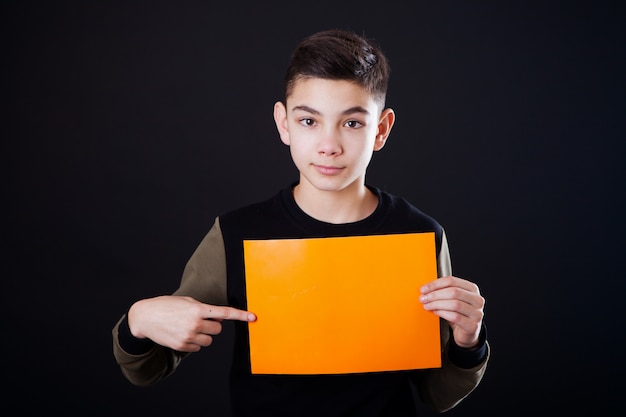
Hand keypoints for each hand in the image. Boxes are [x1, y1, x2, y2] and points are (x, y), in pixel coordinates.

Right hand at [127, 295, 255, 351]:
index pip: (224, 313)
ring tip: (188, 327)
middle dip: (212, 325)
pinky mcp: (182, 346)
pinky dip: (194, 342)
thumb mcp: (186, 301)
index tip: (253, 317)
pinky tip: (182, 334)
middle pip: (218, 329)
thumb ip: (203, 309)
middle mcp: (195, 323)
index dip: (240, 315)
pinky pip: (198, 347)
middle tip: (199, 320)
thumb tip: (218, 319)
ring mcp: (188, 336)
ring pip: (209, 340)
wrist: (144, 317)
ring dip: (203, 335)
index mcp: (197, 309)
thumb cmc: (166, 306)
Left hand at [419, 276, 484, 348]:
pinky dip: (443, 313)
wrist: (466, 333)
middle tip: (424, 298)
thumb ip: (442, 292)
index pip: (452, 281)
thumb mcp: (452, 300)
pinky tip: (436, 312)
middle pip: (454, 292)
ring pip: (455, 304)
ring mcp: (477, 313)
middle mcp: (477, 300)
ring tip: (427, 306)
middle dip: (435, 294)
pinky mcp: (473, 326)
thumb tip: (425, 288)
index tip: (423, 289)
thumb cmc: (458, 314)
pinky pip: (455, 317)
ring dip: (437, 304)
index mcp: (472, 289)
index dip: (435, 284)